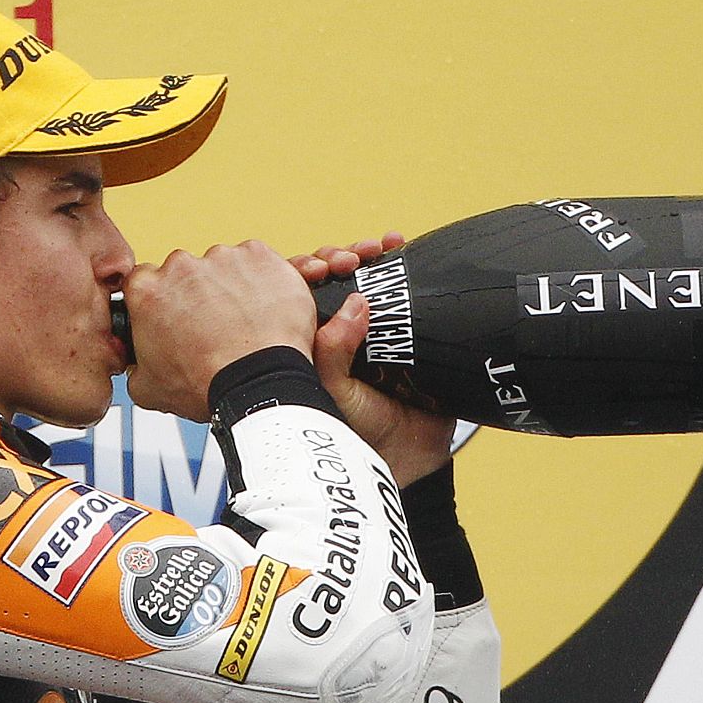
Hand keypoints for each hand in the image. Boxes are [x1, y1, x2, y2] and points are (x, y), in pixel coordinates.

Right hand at [125, 240, 316, 422]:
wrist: (258, 384)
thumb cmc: (209, 383)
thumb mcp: (148, 388)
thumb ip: (136, 365)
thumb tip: (141, 365)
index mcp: (147, 290)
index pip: (143, 281)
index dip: (159, 300)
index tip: (171, 314)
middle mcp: (182, 266)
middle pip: (184, 272)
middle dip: (195, 294)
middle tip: (211, 328)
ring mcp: (223, 258)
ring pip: (223, 267)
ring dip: (230, 289)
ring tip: (243, 325)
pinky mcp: (260, 257)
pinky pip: (259, 264)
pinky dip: (263, 283)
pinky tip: (265, 312)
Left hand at [290, 234, 455, 484]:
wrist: (406, 459)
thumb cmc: (354, 432)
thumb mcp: (331, 393)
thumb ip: (332, 352)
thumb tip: (355, 303)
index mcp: (305, 341)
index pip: (295, 292)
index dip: (307, 270)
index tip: (323, 267)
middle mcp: (332, 329)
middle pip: (329, 277)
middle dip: (339, 258)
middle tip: (353, 259)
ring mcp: (366, 327)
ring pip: (361, 277)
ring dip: (368, 255)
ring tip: (382, 246)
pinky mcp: (402, 328)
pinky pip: (396, 287)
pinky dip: (399, 261)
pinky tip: (400, 243)